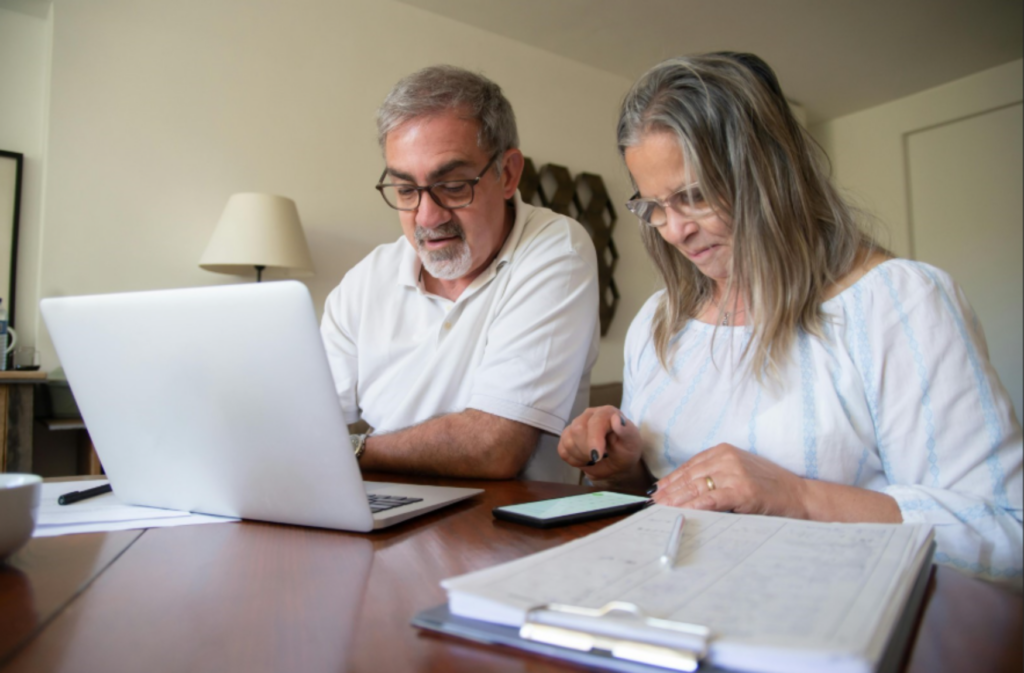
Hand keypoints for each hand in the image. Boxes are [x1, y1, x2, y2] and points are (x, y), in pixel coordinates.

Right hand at [557, 406, 642, 480]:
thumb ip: (626, 430)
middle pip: (577, 430)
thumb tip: (617, 419)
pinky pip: (562, 450)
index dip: (594, 439)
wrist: (618, 461)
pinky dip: (573, 460)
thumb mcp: (632, 442)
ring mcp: (575, 425)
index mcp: (606, 413)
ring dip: (581, 456)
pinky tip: (585, 460)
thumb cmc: (626, 449)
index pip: (595, 422)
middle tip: (599, 458)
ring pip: (568, 440)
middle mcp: (589, 415)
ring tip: (594, 459)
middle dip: (587, 449)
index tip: (597, 456)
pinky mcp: (567, 437)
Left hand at [650, 443, 808, 518]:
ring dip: (676, 500)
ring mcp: (734, 473)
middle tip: (653, 503)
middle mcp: (726, 458)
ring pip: (696, 487)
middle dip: (669, 492)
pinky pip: (710, 499)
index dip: (670, 480)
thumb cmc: (768, 487)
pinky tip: (682, 512)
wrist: (799, 495)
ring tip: (661, 510)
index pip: (689, 466)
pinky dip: (694, 506)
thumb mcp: (738, 472)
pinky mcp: (742, 490)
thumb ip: (714, 476)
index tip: (657, 491)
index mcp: (723, 451)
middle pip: (689, 477)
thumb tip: (684, 490)